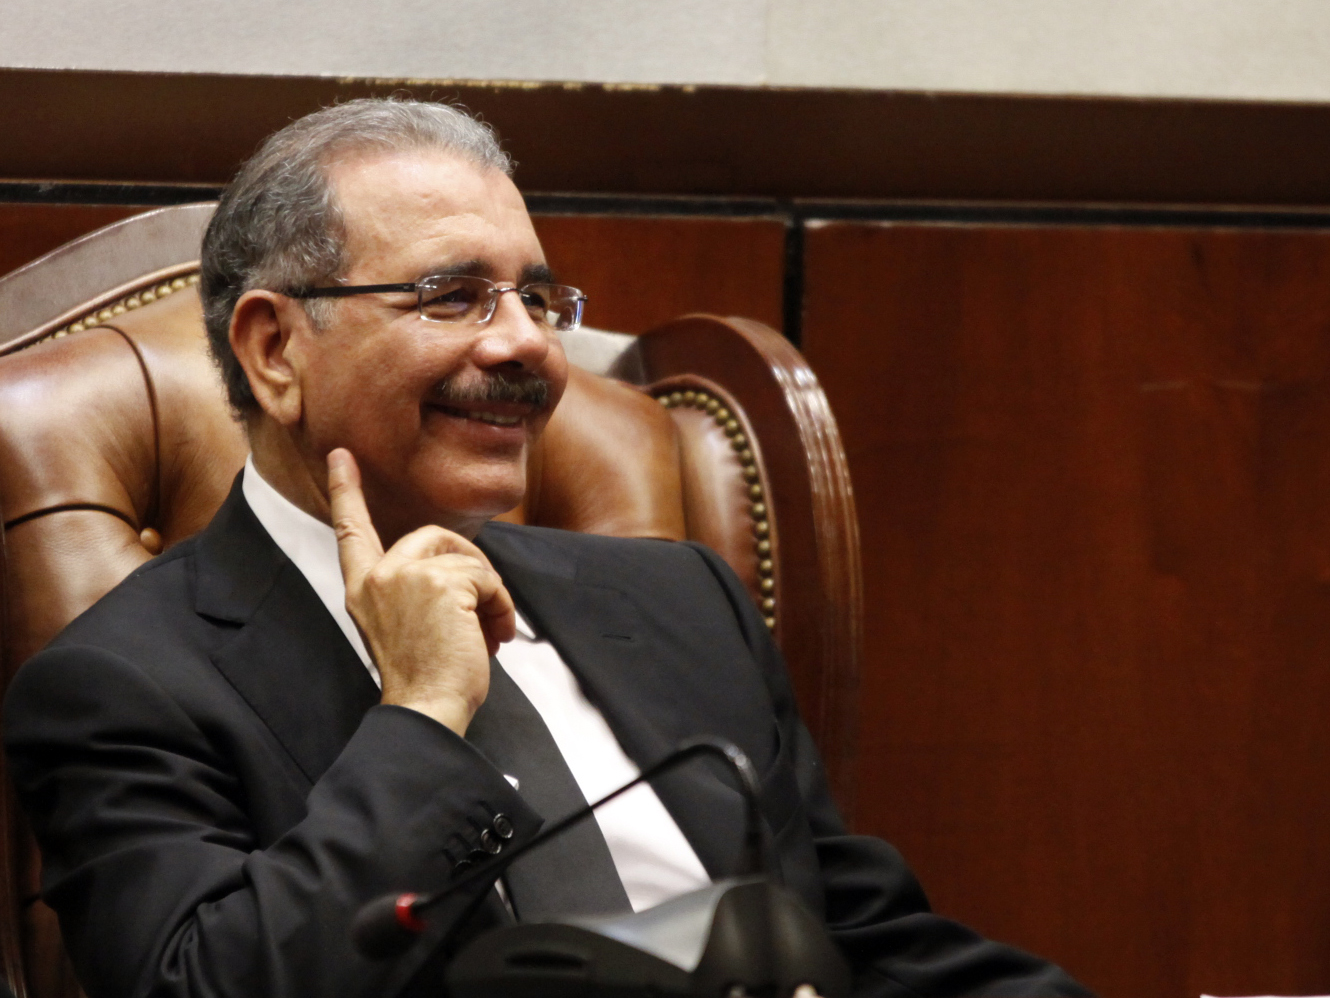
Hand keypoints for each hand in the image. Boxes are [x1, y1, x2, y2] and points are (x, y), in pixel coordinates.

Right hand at [327, 448, 515, 733]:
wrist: (426, 710)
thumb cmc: (425, 678)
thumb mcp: (407, 625)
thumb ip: (418, 589)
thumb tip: (463, 571)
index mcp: (362, 589)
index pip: (351, 532)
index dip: (346, 492)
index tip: (341, 456)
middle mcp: (377, 577)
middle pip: (433, 535)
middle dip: (469, 561)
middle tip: (487, 604)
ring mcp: (405, 576)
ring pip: (467, 559)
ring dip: (490, 595)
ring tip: (490, 631)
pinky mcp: (439, 582)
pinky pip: (487, 577)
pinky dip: (500, 605)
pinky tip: (493, 635)